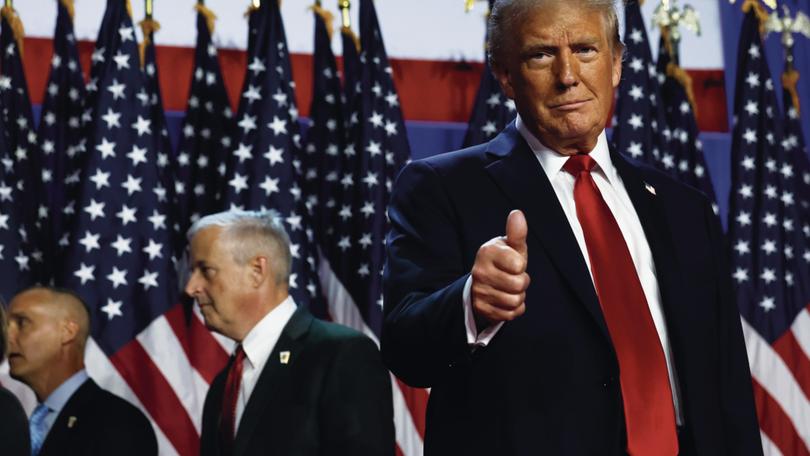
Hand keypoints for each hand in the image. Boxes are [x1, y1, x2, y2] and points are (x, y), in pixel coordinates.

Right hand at [471, 210, 529, 325]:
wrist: (483, 282)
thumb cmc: (504, 260)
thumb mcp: (511, 246)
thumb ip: (516, 233)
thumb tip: (517, 213)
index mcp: (487, 252)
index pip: (518, 265)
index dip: (521, 265)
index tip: (514, 263)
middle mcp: (479, 271)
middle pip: (519, 285)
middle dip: (522, 282)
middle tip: (513, 277)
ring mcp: (479, 291)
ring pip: (515, 301)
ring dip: (518, 297)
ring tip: (509, 288)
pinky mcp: (481, 309)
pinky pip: (510, 314)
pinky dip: (513, 309)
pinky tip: (505, 300)